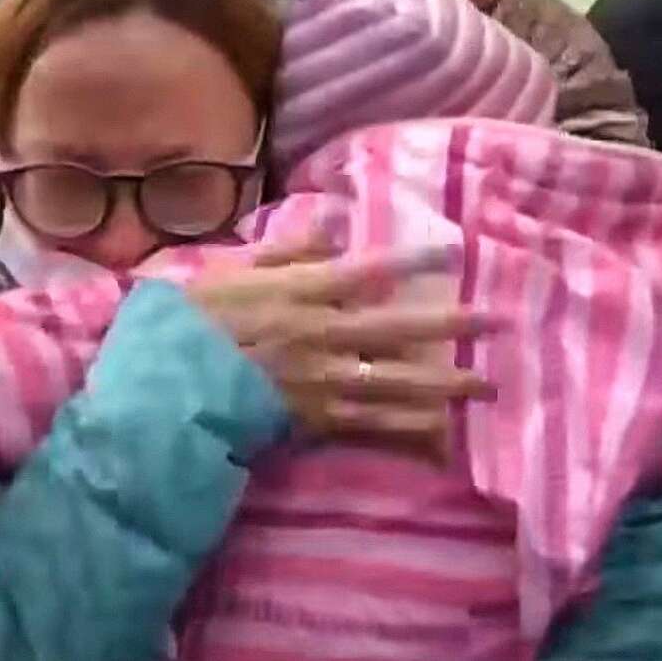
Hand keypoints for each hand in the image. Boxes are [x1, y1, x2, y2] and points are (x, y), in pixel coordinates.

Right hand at [187, 240, 497, 465]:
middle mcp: (324, 335)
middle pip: (400, 327)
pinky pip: (373, 427)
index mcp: (301, 293)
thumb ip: (281, 252)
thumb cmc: (188, 324)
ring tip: (486, 386)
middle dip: (451, 324)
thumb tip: (328, 226)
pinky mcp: (317, 423)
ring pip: (399, 382)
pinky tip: (442, 434)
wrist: (165, 389)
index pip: (368, 270)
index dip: (413, 258)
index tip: (453, 250)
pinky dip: (408, 431)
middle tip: (496, 322)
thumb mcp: (228, 271)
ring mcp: (325, 383)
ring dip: (446, 385)